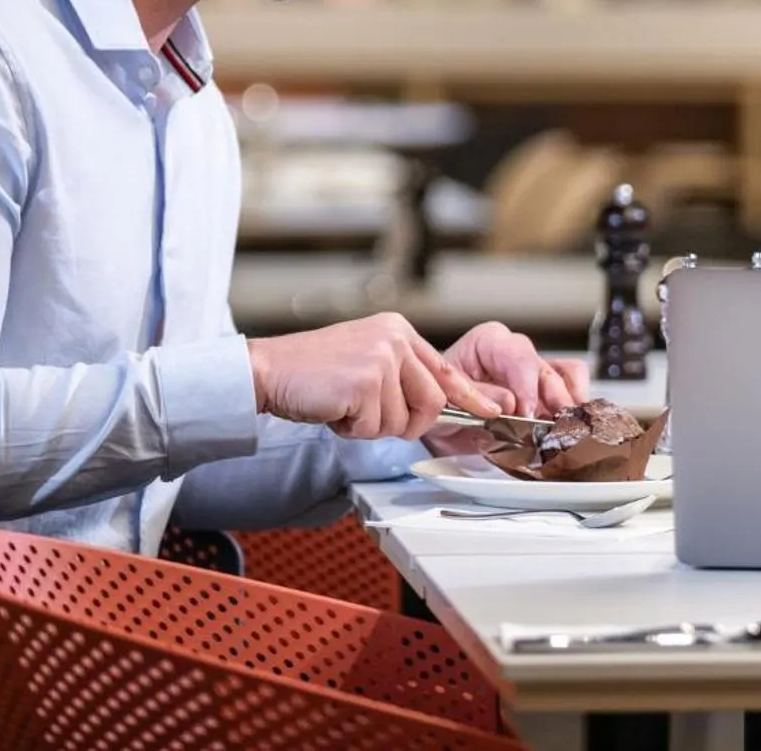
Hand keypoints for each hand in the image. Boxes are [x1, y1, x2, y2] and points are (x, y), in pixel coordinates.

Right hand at [247, 312, 502, 438]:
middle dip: (406, 423)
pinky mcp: (365, 383)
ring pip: (402, 420)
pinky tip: (334, 408)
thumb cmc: (313, 373)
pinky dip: (353, 429)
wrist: (268, 370)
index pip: (444, 368)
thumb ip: (401, 376)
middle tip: (370, 416)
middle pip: (431, 402)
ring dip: (372, 426)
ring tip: (344, 405)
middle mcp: (394, 340)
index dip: (470, 395)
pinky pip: (375, 427)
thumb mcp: (366, 361)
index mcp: (398, 331)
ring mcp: (381, 359)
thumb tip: (439, 406)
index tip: (492, 409)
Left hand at [443, 321, 588, 417]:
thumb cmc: (439, 402)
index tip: (526, 413)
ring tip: (563, 429)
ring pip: (568, 374)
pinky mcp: (546, 390)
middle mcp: (515, 351)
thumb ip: (476, 396)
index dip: (526, 386)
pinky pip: (573, 387)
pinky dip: (574, 408)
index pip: (518, 356)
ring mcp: (533, 370)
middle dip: (553, 399)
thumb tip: (509, 402)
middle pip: (546, 367)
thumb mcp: (444, 400)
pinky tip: (566, 428)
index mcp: (488, 342)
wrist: (439, 419)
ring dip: (569, 404)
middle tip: (552, 427)